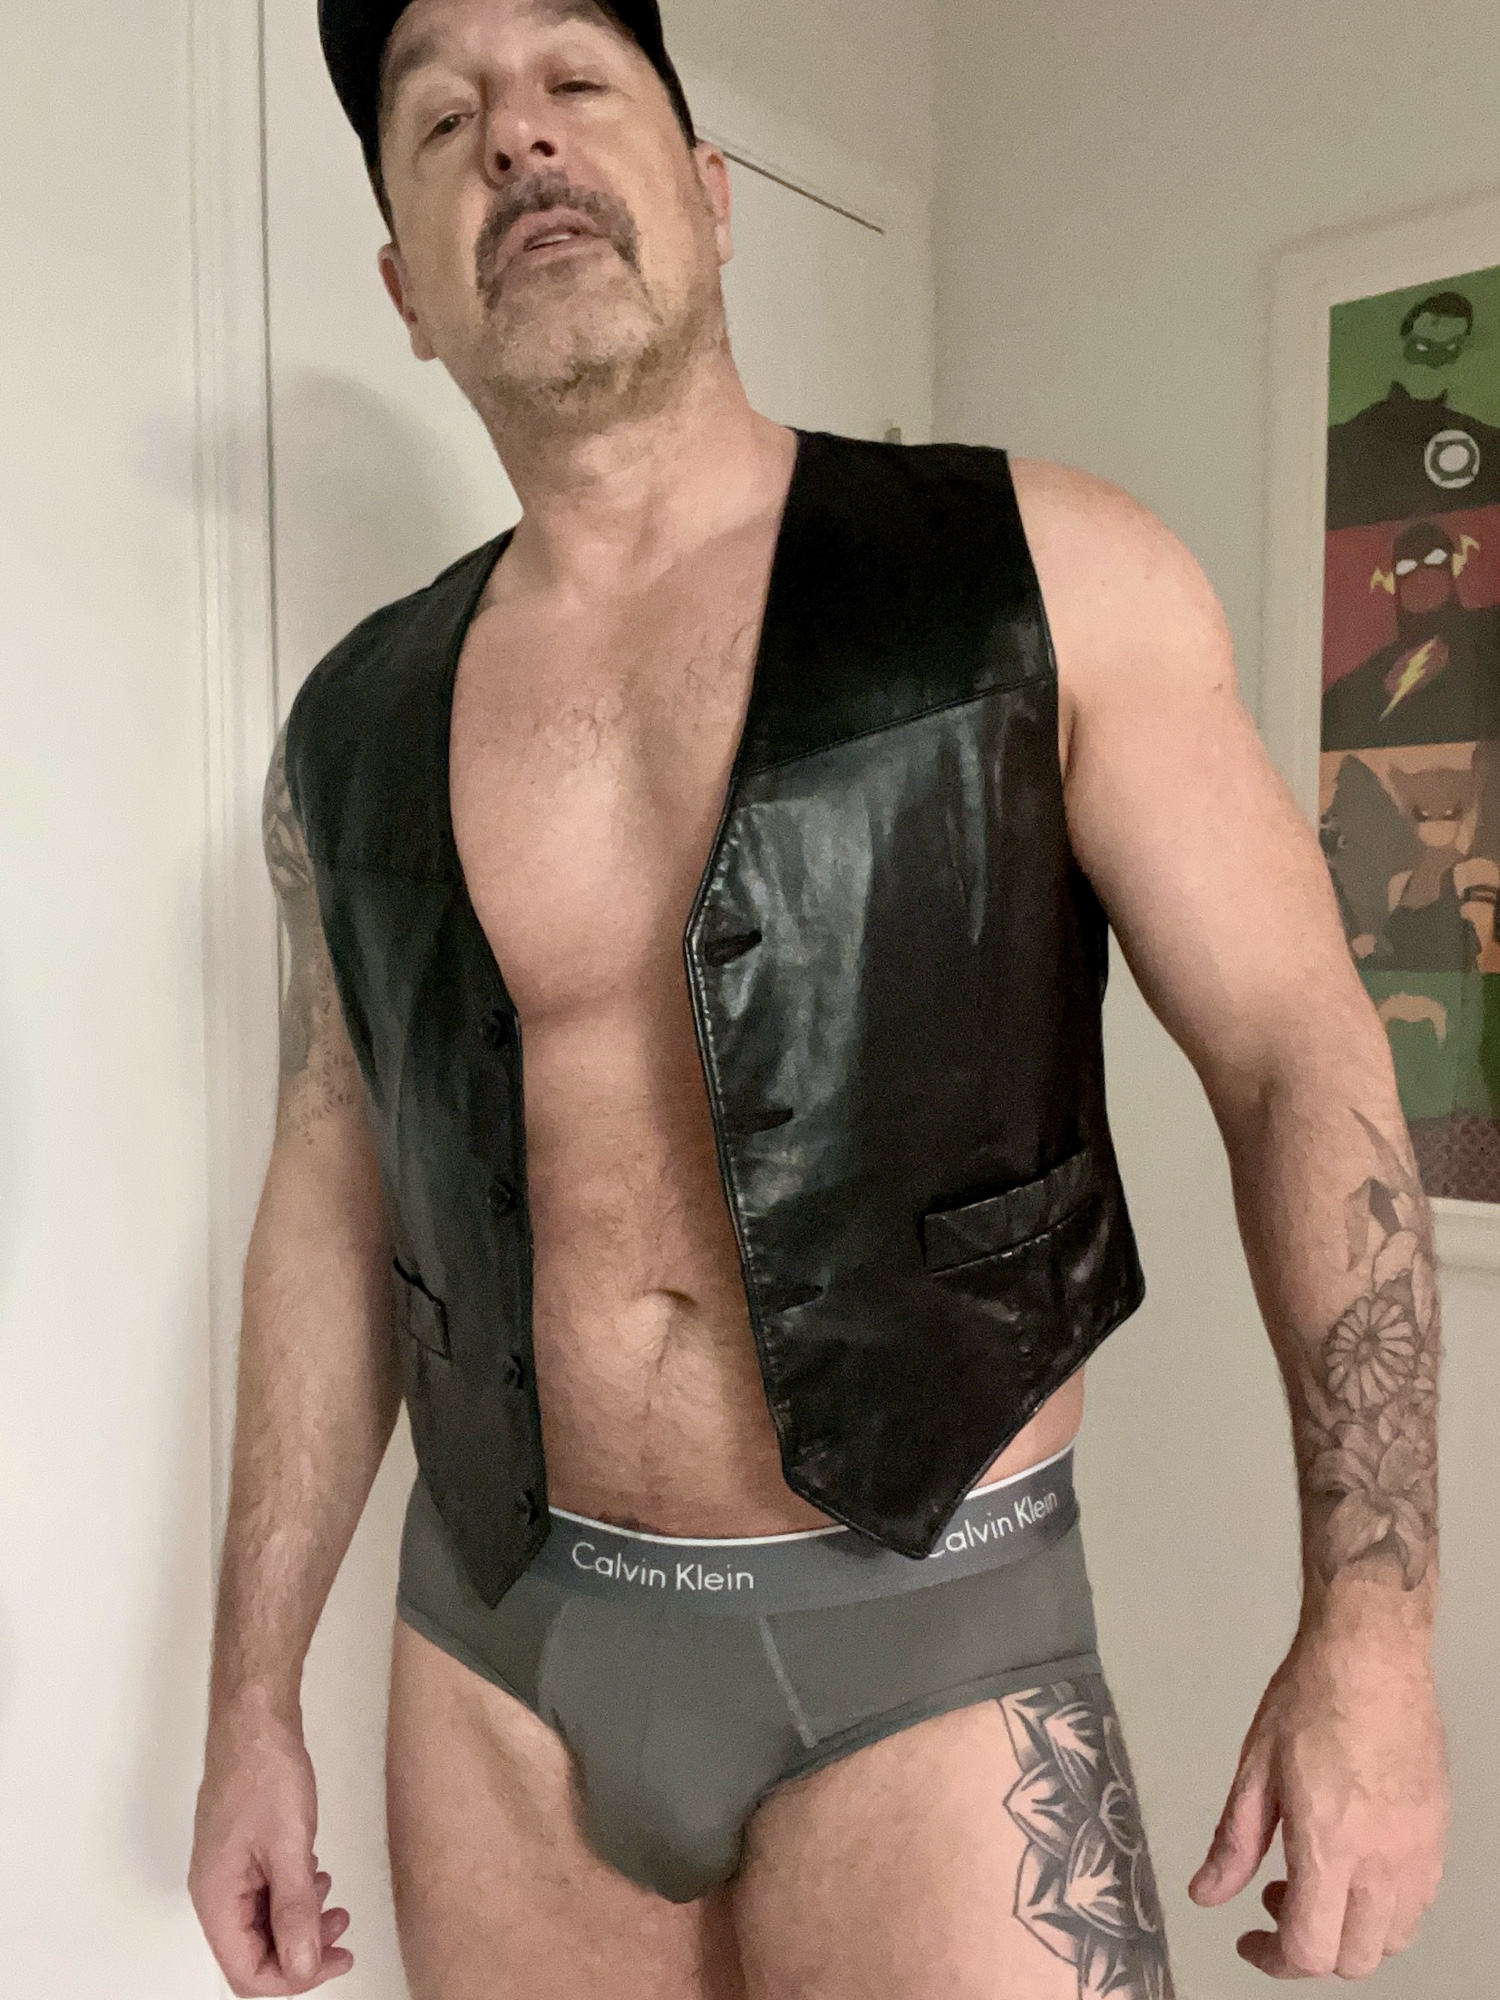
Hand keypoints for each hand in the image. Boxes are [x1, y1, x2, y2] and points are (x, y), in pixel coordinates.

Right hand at [189, 1701, 353, 1994]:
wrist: (256, 1721)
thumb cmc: (263, 1772)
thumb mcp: (289, 1847)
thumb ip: (296, 1911)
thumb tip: (303, 1966)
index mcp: (217, 1898)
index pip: (247, 1973)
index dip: (292, 1978)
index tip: (332, 1962)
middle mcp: (217, 1892)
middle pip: (255, 1954)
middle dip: (301, 1952)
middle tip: (342, 1936)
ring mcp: (229, 1872)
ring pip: (264, 1925)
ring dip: (302, 1924)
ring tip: (336, 1905)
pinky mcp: (244, 1854)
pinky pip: (267, 1896)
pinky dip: (295, 1898)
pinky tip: (316, 1879)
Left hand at [1187, 1618, 1447, 1977]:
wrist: (1372, 1654)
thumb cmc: (1309, 1698)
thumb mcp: (1254, 1769)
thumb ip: (1233, 1842)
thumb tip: (1207, 1893)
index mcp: (1331, 1845)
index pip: (1309, 1948)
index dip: (1272, 1959)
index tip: (1249, 1940)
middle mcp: (1384, 1861)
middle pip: (1356, 1959)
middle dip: (1310, 1951)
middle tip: (1275, 1904)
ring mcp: (1420, 1851)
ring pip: (1393, 1938)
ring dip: (1351, 1933)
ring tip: (1314, 1883)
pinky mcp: (1440, 1834)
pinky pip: (1419, 1903)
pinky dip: (1384, 1909)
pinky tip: (1354, 1866)